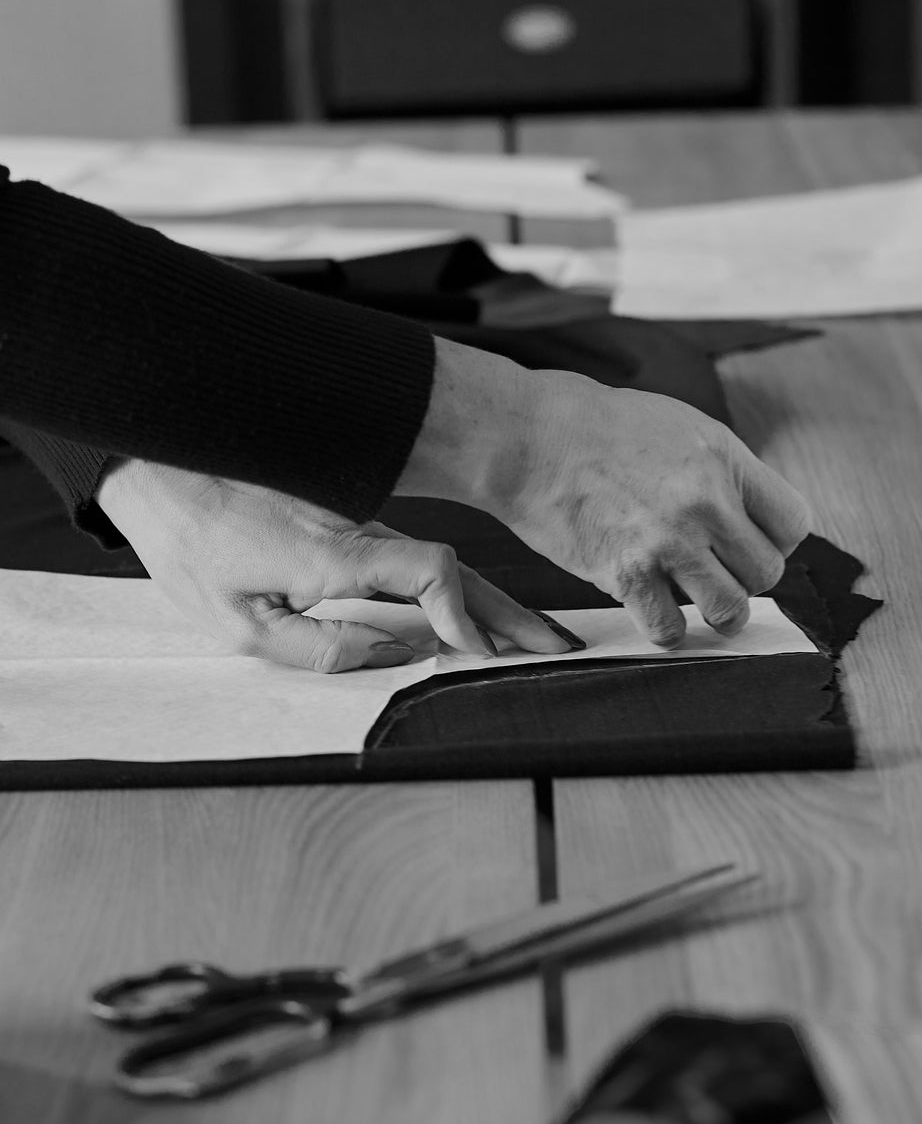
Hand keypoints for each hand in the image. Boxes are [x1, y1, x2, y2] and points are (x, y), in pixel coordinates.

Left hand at [97, 459, 571, 671]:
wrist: (161, 465)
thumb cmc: (191, 545)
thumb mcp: (236, 620)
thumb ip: (317, 647)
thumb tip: (389, 658)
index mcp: (335, 553)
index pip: (433, 572)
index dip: (464, 613)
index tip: (475, 654)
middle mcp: (361, 532)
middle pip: (459, 572)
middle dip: (512, 615)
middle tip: (558, 648)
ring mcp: (362, 525)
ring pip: (446, 566)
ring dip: (495, 604)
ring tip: (536, 638)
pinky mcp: (354, 525)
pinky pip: (421, 561)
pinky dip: (462, 591)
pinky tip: (479, 613)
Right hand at [397, 340, 809, 647]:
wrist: (531, 437)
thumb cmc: (601, 430)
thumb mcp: (681, 427)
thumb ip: (724, 472)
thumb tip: (753, 521)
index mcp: (724, 458)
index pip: (793, 523)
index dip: (773, 540)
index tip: (746, 544)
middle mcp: (704, 500)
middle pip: (767, 572)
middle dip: (744, 577)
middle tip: (714, 570)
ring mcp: (667, 541)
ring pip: (731, 609)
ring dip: (718, 613)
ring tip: (698, 603)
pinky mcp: (627, 574)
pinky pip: (670, 628)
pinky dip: (667, 629)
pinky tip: (654, 609)